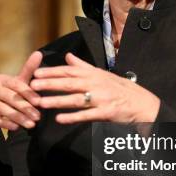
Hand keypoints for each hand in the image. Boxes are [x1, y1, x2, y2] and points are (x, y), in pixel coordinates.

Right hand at [0, 51, 42, 137]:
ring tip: (30, 125)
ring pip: (2, 109)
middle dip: (25, 108)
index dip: (29, 93)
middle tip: (38, 117)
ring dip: (18, 118)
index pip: (16, 84)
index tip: (40, 103)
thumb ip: (28, 72)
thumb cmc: (5, 97)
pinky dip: (5, 123)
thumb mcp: (17, 86)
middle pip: (10, 97)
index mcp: (1, 79)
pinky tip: (16, 128)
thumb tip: (39, 53)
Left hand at [31, 52, 160, 123]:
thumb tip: (68, 56)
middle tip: (33, 85)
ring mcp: (101, 98)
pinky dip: (73, 117)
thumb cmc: (120, 89)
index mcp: (94, 74)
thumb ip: (83, 66)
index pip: (70, 71)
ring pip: (75, 99)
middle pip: (69, 83)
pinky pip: (86, 115)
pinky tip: (59, 119)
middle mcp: (97, 84)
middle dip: (50, 83)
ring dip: (57, 101)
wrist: (142, 103)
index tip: (36, 72)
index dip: (52, 71)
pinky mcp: (106, 113)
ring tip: (41, 103)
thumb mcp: (103, 74)